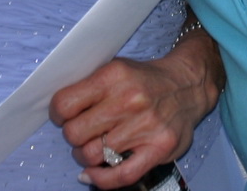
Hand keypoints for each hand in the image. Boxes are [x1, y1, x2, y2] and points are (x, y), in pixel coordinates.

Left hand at [50, 33, 220, 189]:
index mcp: (114, 76)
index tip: (62, 117)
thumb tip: (58, 111)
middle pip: (75, 133)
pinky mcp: (158, 149)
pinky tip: (93, 174)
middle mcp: (129, 100)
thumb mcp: (116, 68)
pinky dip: (100, 179)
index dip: (57, 114)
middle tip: (82, 133)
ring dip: (86, 156)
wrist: (188, 85)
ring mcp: (145, 127)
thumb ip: (89, 86)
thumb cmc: (146, 80)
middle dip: (73, 137)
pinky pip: (120, 175)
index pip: (65, 104)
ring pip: (92, 155)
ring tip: (93, 148)